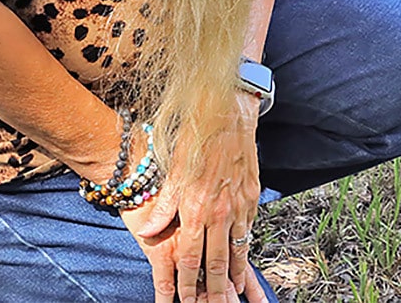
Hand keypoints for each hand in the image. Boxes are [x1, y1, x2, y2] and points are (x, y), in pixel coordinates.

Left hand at [120, 95, 265, 302]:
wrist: (230, 116)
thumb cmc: (197, 139)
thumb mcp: (172, 172)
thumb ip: (162, 206)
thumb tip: (149, 231)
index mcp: (197, 208)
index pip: (191, 257)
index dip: (188, 282)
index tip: (186, 300)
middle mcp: (220, 212)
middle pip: (217, 261)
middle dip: (214, 290)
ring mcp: (239, 206)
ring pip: (237, 249)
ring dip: (234, 274)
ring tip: (234, 293)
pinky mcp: (251, 197)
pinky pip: (248, 230)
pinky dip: (246, 248)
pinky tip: (243, 257)